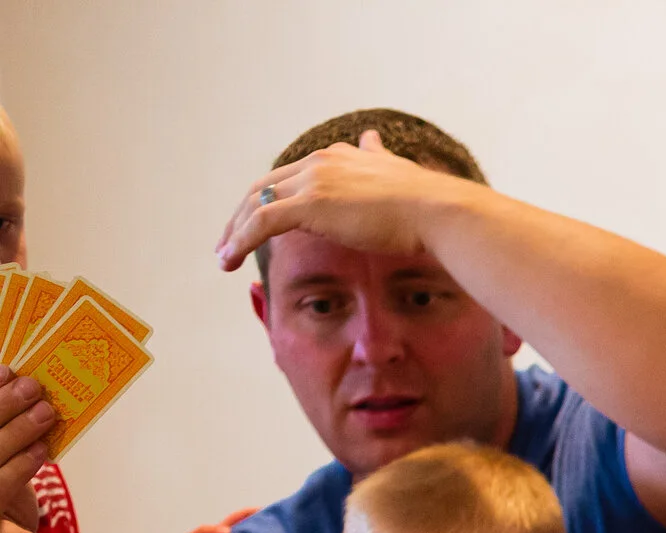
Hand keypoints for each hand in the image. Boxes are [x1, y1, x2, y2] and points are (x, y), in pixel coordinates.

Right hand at [0, 372, 55, 529]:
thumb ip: (4, 434)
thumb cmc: (2, 512)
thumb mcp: (1, 467)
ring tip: (46, 412)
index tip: (5, 369)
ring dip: (16, 430)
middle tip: (30, 385)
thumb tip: (18, 386)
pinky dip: (21, 465)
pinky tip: (42, 450)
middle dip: (0, 404)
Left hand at [218, 130, 476, 270]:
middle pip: (264, 186)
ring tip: (223, 256)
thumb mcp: (397, 172)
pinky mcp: (310, 204)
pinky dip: (239, 240)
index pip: (290, 176)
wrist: (440, 211)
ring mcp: (313, 181)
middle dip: (242, 214)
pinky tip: (229, 260)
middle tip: (230, 240)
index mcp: (339, 156)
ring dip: (234, 230)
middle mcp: (321, 161)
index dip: (270, 198)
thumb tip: (371, 138)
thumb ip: (378, 158)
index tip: (261, 220)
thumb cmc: (429, 204)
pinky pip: (261, 222)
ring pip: (256, 204)